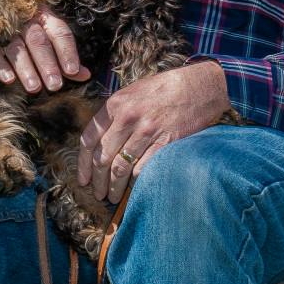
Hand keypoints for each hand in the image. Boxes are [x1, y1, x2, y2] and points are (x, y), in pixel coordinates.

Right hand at [0, 4, 89, 93]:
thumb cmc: (20, 29)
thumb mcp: (44, 36)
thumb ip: (63, 56)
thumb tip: (85, 76)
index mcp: (43, 15)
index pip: (59, 31)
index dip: (67, 51)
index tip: (73, 71)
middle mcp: (24, 18)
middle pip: (38, 40)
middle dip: (47, 64)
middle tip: (55, 86)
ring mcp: (2, 26)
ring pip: (16, 48)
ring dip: (26, 69)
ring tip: (35, 88)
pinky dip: (1, 66)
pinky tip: (9, 80)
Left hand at [77, 62, 232, 202]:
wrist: (201, 85)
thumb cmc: (166, 88)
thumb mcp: (133, 92)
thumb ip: (115, 114)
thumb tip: (101, 141)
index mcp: (115, 104)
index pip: (89, 140)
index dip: (83, 164)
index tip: (83, 179)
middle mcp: (127, 118)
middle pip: (103, 158)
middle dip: (98, 181)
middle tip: (98, 194)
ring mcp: (146, 131)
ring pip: (121, 168)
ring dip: (114, 187)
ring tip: (113, 197)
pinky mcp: (165, 142)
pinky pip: (143, 169)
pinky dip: (135, 182)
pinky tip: (133, 189)